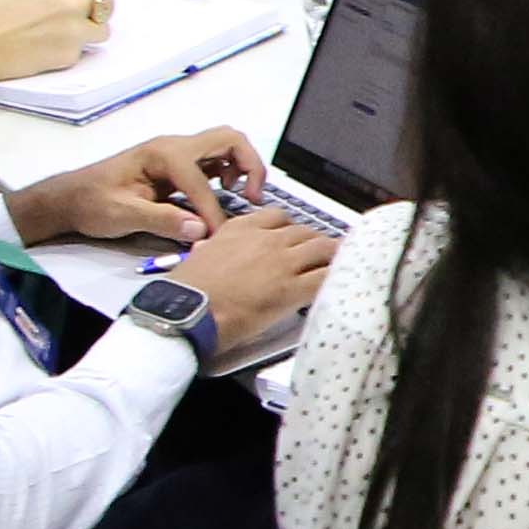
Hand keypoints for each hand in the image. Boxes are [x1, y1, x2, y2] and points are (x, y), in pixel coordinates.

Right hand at [0, 0, 115, 83]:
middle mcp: (72, 4)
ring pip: (103, 30)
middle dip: (96, 10)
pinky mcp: (70, 54)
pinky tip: (49, 47)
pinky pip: (82, 51)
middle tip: (81, 16)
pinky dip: (70, 50)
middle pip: (107, 4)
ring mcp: (74, 31)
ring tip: (66, 34)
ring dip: (90, 32)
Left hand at [10, 125, 269, 247]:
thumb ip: (161, 220)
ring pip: (226, 144)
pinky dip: (231, 171)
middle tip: (252, 196)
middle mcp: (172, 147)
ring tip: (244, 195)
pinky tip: (224, 194)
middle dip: (249, 165)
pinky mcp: (178, 166)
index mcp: (160, 154)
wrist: (71, 198)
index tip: (217, 234)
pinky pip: (215, 159)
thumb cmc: (91, 202)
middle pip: (228, 138)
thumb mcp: (122, 215)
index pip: (200, 179)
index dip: (213, 209)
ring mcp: (177, 154)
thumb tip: (198, 230)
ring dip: (243, 165)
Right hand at [164, 208, 338, 351]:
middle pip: (306, 232)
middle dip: (315, 243)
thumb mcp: (198, 256)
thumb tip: (211, 249)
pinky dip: (337, 278)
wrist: (187, 311)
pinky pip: (325, 277)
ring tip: (339, 265)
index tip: (294, 238)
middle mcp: (265, 240)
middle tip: (321, 255)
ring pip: (323, 249)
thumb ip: (214, 248)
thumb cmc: (187, 290)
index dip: (291, 229)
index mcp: (241, 228)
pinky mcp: (291, 288)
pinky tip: (341, 284)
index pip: (279, 216)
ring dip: (332, 257)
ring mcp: (281, 262)